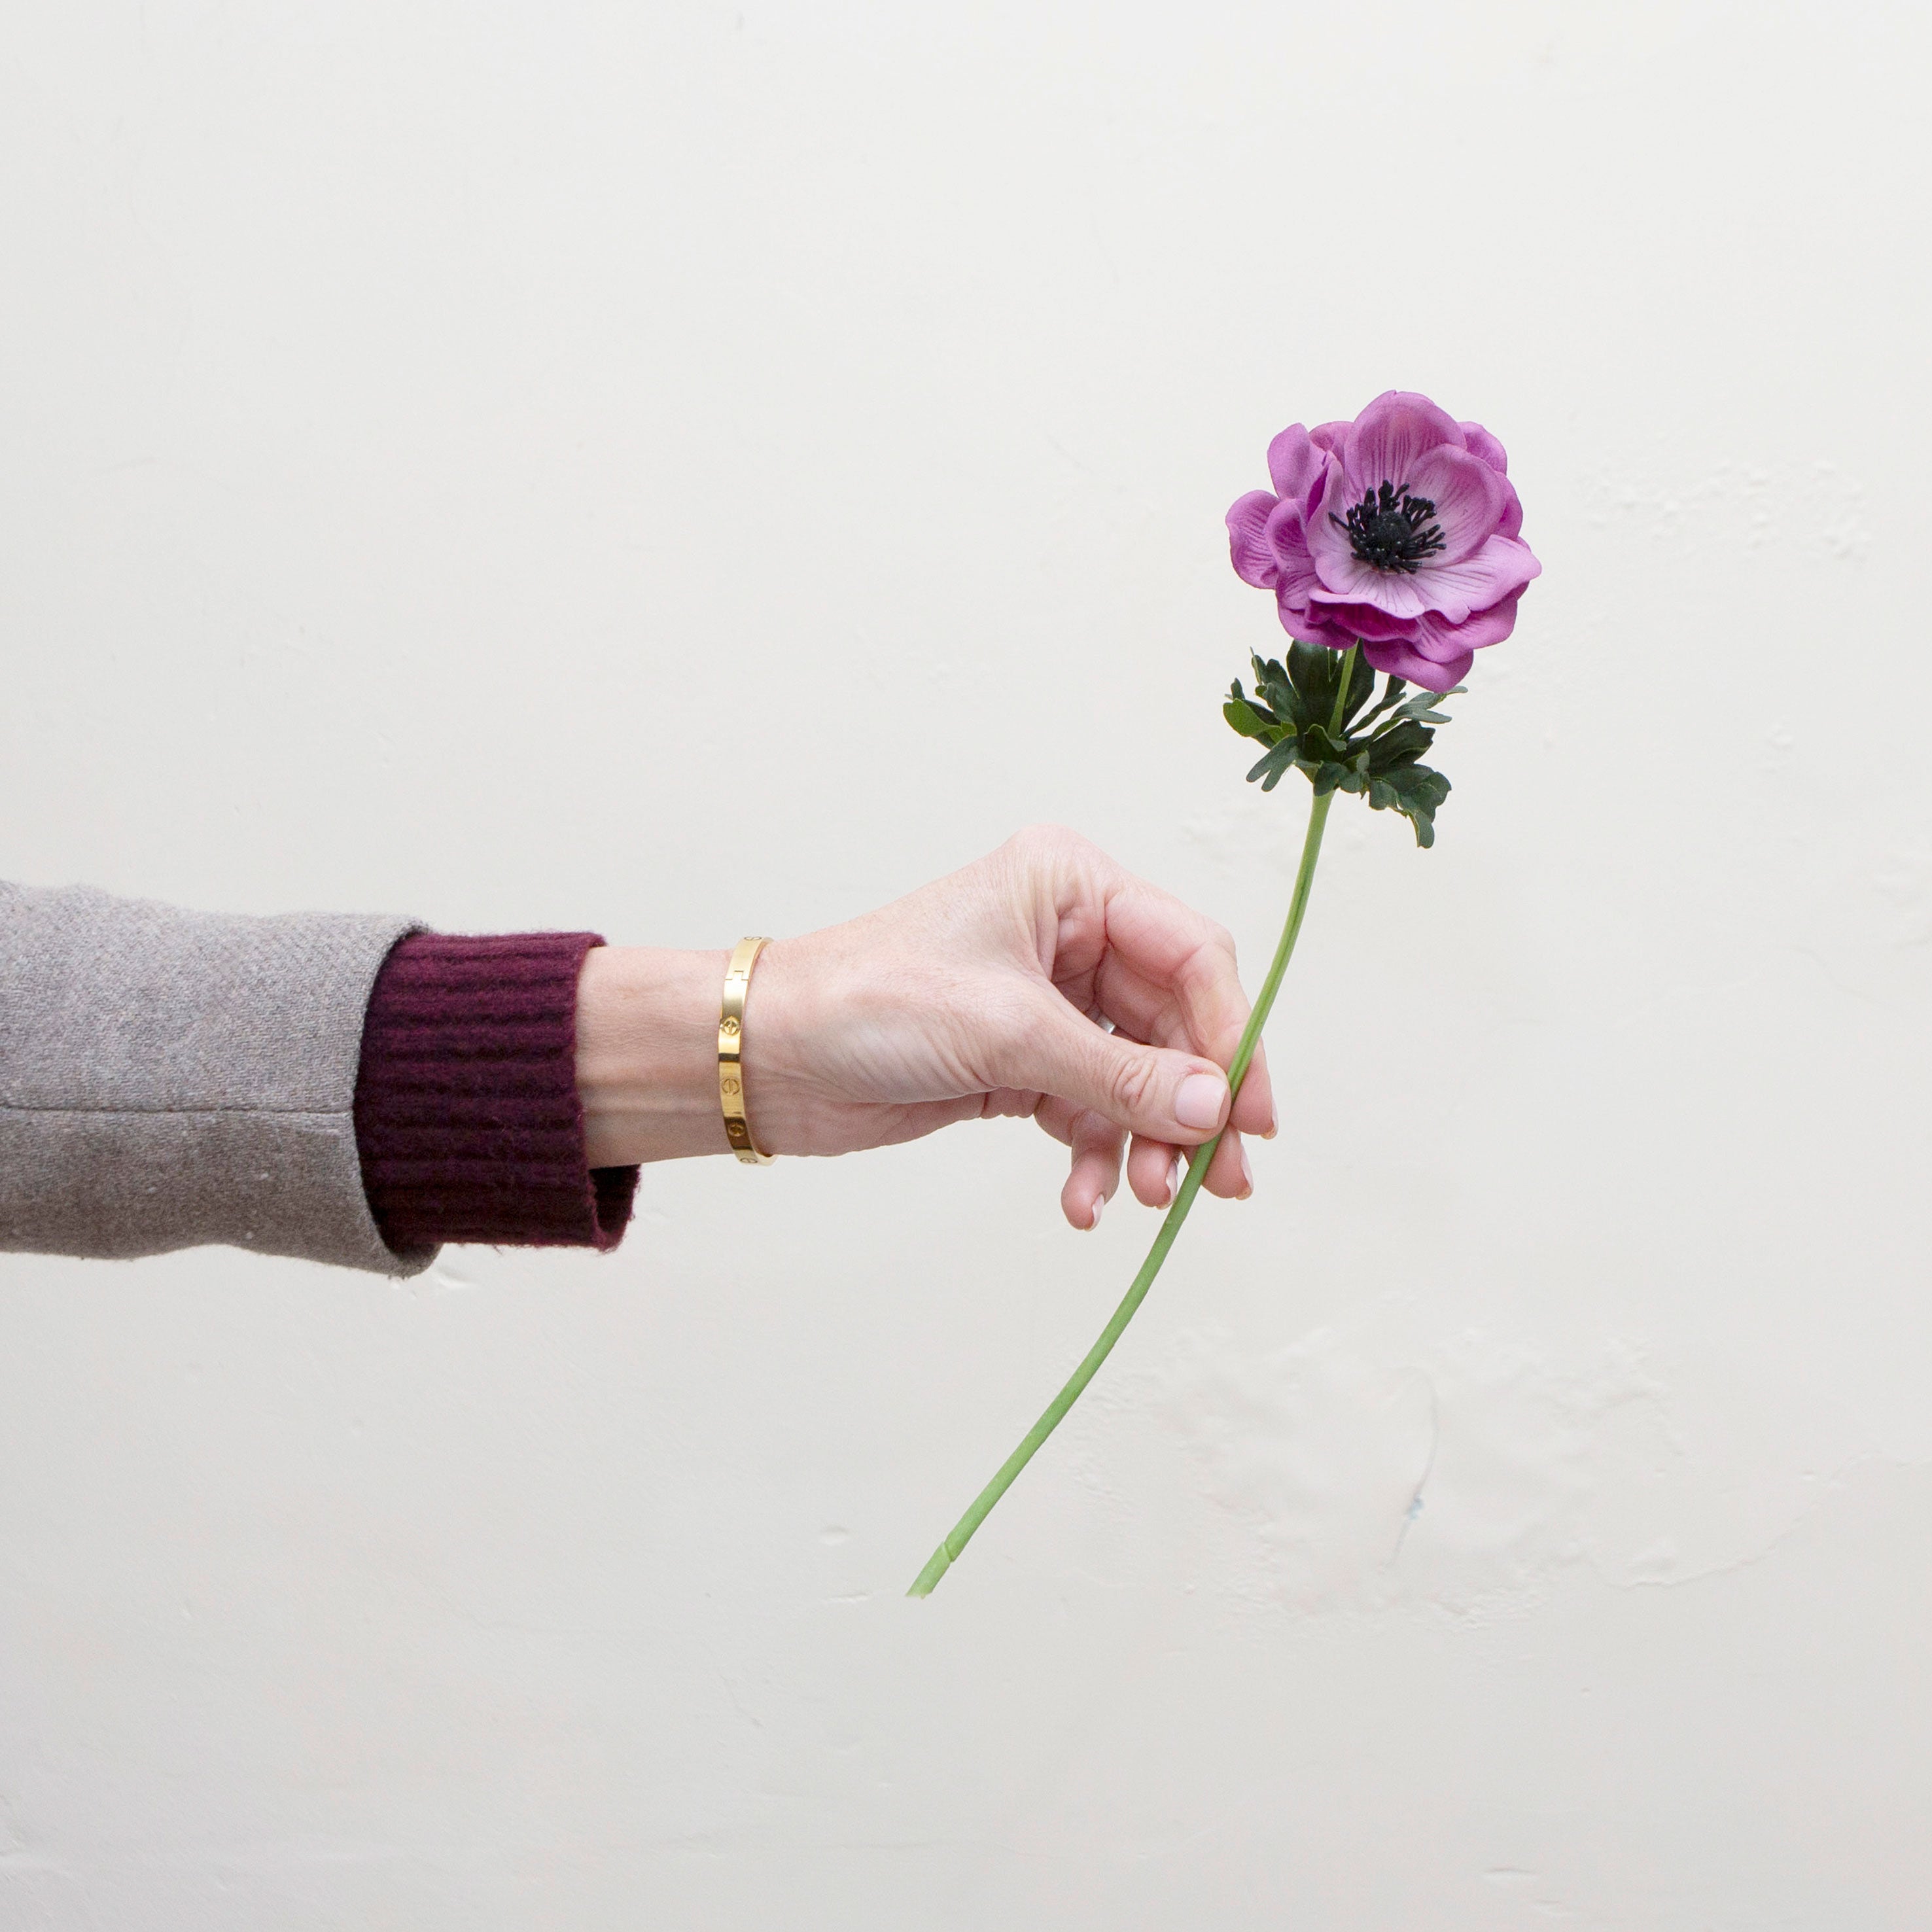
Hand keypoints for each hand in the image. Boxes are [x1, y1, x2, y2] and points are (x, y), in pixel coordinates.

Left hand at [575, 825, 1274, 1227]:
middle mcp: (1070, 935)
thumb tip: (1216, 1110)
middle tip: (1220, 1180)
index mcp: (1071, 885)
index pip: (1191, 954)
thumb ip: (1119, 1073)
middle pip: (1175, 1024)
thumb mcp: (1007, 1033)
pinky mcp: (1023, 1061)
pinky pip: (1090, 1110)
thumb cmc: (869, 1002)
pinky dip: (1096, 1156)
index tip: (1247, 1114)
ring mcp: (1049, 1001)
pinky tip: (1083, 1202)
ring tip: (1146, 1198)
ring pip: (1138, 1075)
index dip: (1231, 1033)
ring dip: (1147, 1141)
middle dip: (1193, 1105)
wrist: (772, 1057)